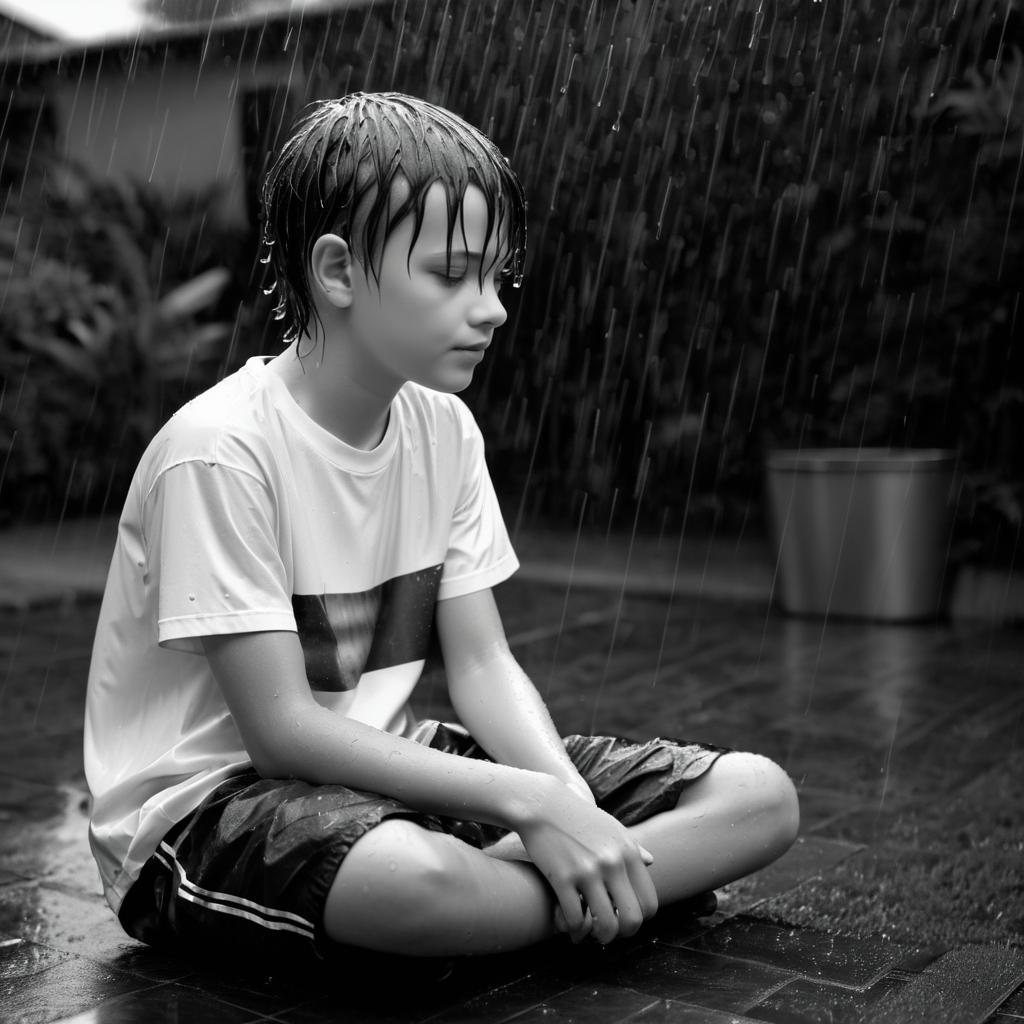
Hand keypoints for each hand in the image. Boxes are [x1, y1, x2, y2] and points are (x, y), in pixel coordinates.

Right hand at [515, 776, 657, 944]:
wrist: (543, 804)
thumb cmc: (578, 817)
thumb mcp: (611, 827)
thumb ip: (633, 847)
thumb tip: (652, 861)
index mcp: (628, 853)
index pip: (649, 903)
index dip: (639, 919)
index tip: (623, 919)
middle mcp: (613, 863)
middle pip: (632, 920)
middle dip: (622, 934)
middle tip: (609, 932)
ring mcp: (588, 871)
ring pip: (606, 926)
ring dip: (599, 937)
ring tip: (590, 934)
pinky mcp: (563, 877)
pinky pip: (575, 918)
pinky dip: (573, 930)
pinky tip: (569, 927)